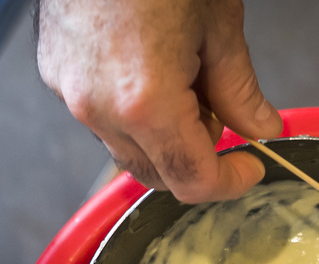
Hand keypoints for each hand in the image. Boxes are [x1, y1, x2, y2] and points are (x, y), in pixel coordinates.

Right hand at [36, 0, 282, 202]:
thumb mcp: (219, 25)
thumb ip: (240, 90)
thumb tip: (262, 126)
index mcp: (146, 103)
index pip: (192, 180)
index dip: (229, 183)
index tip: (250, 168)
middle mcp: (99, 110)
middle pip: (155, 174)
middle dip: (196, 157)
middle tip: (222, 113)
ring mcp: (71, 94)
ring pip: (126, 147)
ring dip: (163, 133)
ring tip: (185, 76)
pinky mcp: (56, 75)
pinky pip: (100, 115)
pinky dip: (132, 109)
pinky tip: (151, 64)